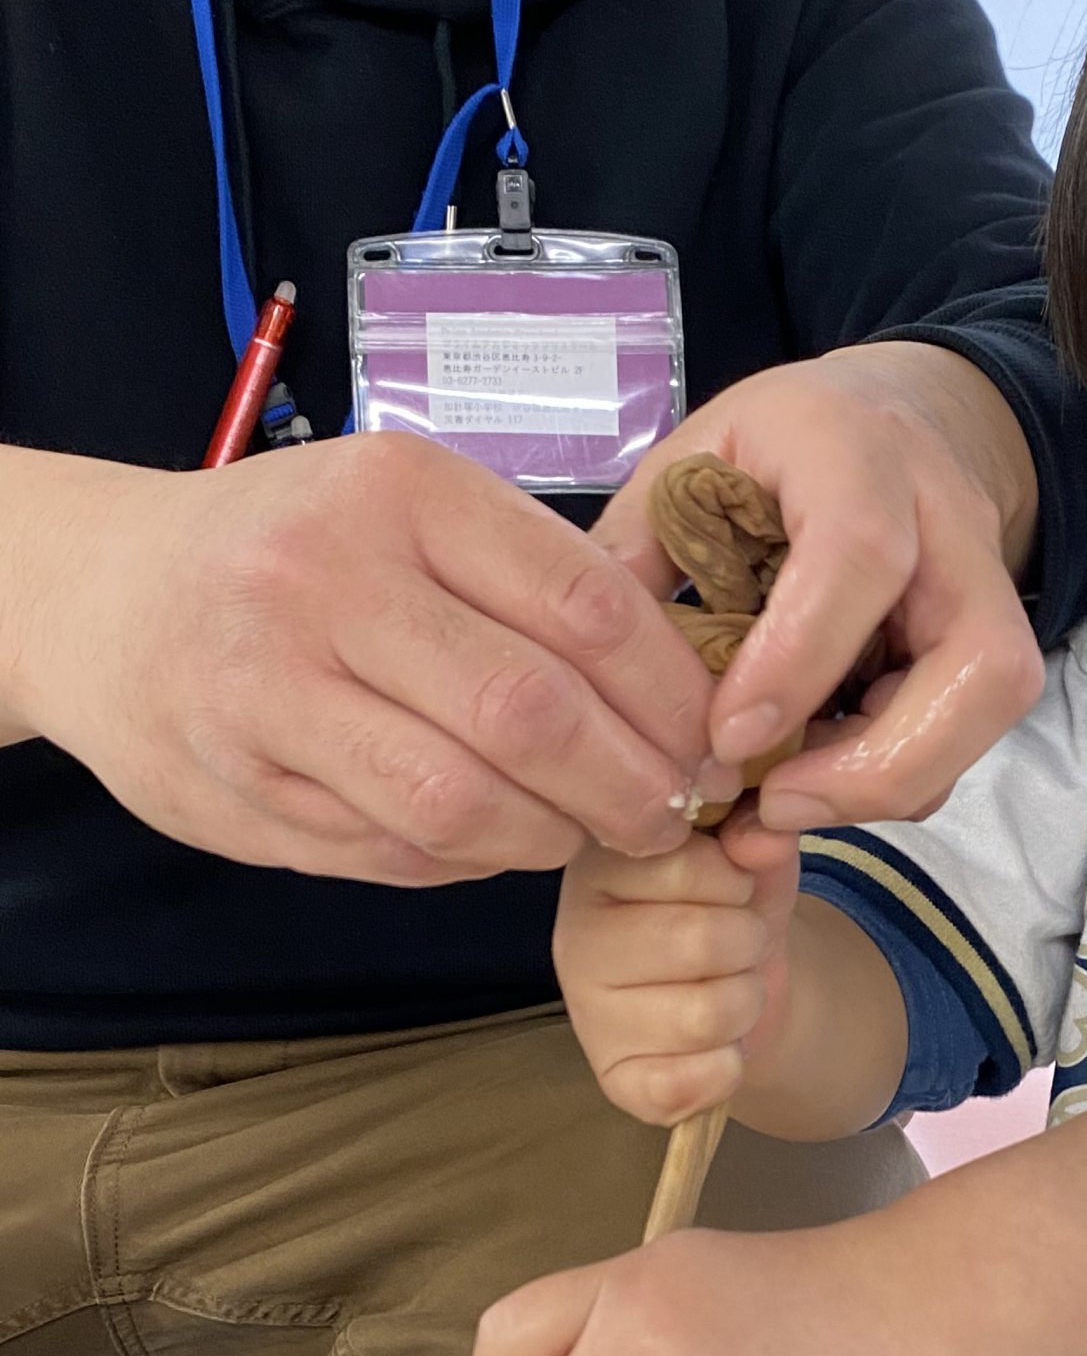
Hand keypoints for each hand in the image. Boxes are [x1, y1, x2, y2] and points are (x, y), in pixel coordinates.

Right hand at [0, 434, 719, 883]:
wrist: (101, 593)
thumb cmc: (296, 548)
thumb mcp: (409, 511)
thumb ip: (531, 580)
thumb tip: (686, 691)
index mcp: (399, 493)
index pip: (585, 606)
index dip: (673, 694)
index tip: (715, 737)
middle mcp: (325, 581)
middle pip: (532, 716)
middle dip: (631, 785)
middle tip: (675, 813)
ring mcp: (270, 691)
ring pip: (462, 804)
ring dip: (553, 838)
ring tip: (589, 833)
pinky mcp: (238, 788)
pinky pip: (395, 852)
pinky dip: (471, 862)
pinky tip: (500, 840)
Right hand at [556, 814, 799, 1125]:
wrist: (741, 981)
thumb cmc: (732, 905)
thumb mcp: (754, 859)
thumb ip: (761, 838)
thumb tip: (763, 836)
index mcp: (598, 865)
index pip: (686, 865)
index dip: (736, 881)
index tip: (730, 887)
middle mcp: (575, 937)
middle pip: (701, 942)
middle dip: (747, 944)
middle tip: (737, 944)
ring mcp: (587, 1014)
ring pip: (707, 1015)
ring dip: (745, 1003)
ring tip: (727, 986)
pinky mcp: (613, 1078)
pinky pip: (691, 1083)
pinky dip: (727, 1066)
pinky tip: (714, 1043)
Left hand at [594, 342, 1044, 831]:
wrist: (885, 417)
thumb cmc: (773, 447)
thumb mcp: (689, 463)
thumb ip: (638, 552)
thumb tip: (587, 671)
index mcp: (854, 450)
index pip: (860, 556)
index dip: (800, 659)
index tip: (727, 739)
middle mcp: (950, 518)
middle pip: (979, 662)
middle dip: (879, 762)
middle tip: (775, 804)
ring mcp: (989, 585)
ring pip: (990, 710)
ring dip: (890, 782)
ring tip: (783, 804)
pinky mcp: (998, 642)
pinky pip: (965, 735)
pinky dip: (891, 777)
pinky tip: (812, 779)